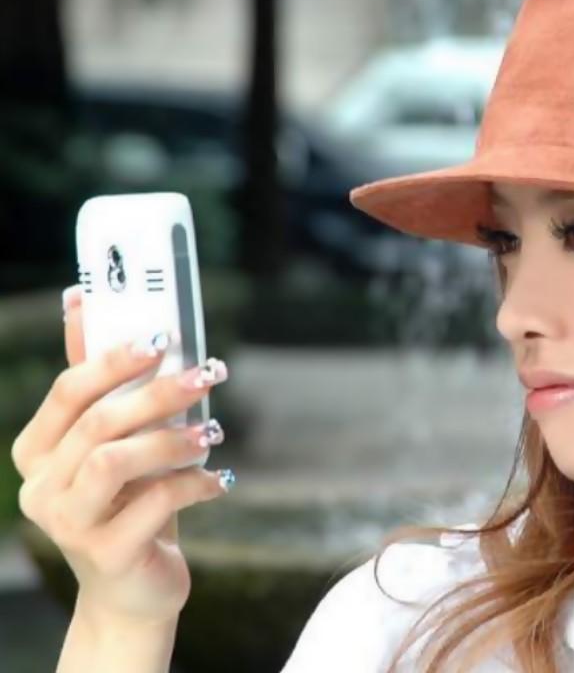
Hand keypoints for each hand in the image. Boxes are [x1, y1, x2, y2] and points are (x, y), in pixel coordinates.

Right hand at [10, 285, 230, 624]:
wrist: (134, 590)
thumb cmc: (130, 503)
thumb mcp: (118, 442)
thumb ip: (103, 381)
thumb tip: (82, 300)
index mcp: (38, 453)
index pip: (68, 392)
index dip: (114, 359)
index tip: (163, 336)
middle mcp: (42, 489)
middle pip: (98, 423)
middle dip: (159, 392)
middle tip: (209, 372)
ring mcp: (68, 525)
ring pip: (114, 461)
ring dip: (172, 438)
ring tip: (212, 431)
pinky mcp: (105, 555)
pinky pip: (154, 504)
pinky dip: (193, 484)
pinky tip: (218, 480)